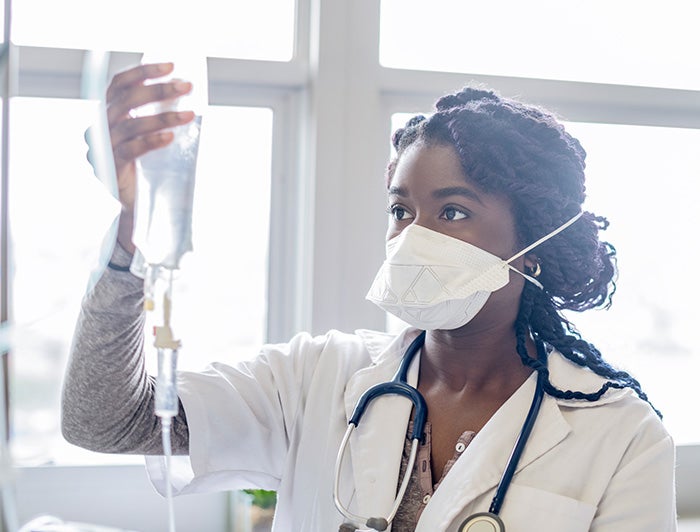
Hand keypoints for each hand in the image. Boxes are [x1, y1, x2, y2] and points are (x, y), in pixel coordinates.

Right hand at [93, 62, 195, 252]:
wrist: (137, 208)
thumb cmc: (148, 169)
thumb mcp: (152, 139)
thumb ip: (159, 118)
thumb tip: (188, 97)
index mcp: (110, 115)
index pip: (120, 85)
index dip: (143, 72)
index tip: (170, 65)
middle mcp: (101, 127)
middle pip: (127, 101)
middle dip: (158, 90)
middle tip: (186, 87)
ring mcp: (104, 148)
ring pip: (131, 124)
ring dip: (162, 116)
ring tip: (190, 114)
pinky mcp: (112, 168)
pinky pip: (131, 150)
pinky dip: (151, 141)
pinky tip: (170, 138)